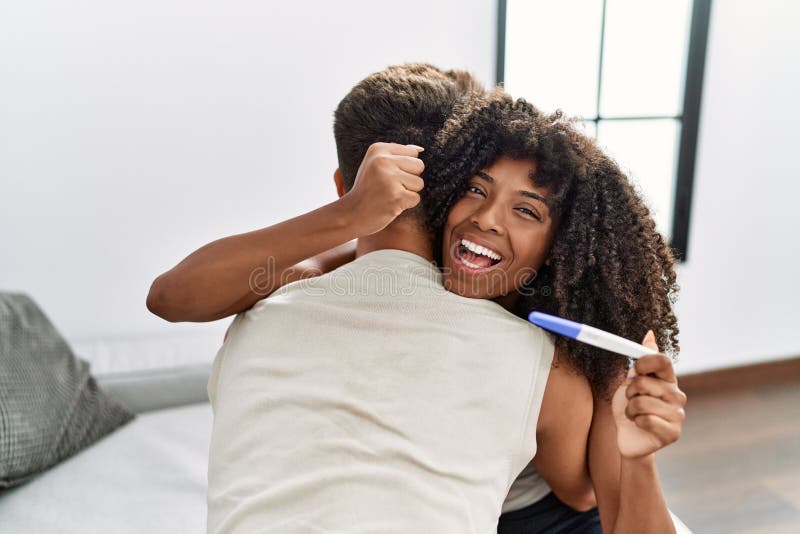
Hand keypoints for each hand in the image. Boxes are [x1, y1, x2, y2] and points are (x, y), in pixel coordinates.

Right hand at [339, 142, 424, 235]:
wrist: (351, 214)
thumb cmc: (368, 189)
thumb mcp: (376, 165)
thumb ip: (398, 154)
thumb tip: (421, 149)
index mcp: (377, 149)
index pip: (413, 152)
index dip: (405, 167)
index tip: (387, 175)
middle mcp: (382, 160)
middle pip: (419, 166)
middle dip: (410, 179)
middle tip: (390, 186)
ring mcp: (389, 178)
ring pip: (419, 183)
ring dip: (408, 192)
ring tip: (389, 195)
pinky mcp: (396, 196)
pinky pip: (416, 198)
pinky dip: (406, 204)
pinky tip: (390, 204)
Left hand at [612, 330, 686, 458]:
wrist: (629, 436)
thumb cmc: (630, 406)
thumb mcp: (631, 380)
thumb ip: (642, 360)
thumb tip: (650, 333)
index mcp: (668, 379)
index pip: (662, 360)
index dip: (642, 362)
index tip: (633, 371)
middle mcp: (677, 395)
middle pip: (644, 382)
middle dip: (629, 391)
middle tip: (631, 399)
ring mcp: (678, 414)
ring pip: (640, 402)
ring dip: (629, 409)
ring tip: (634, 414)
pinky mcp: (673, 433)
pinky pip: (645, 419)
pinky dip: (635, 421)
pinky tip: (639, 425)